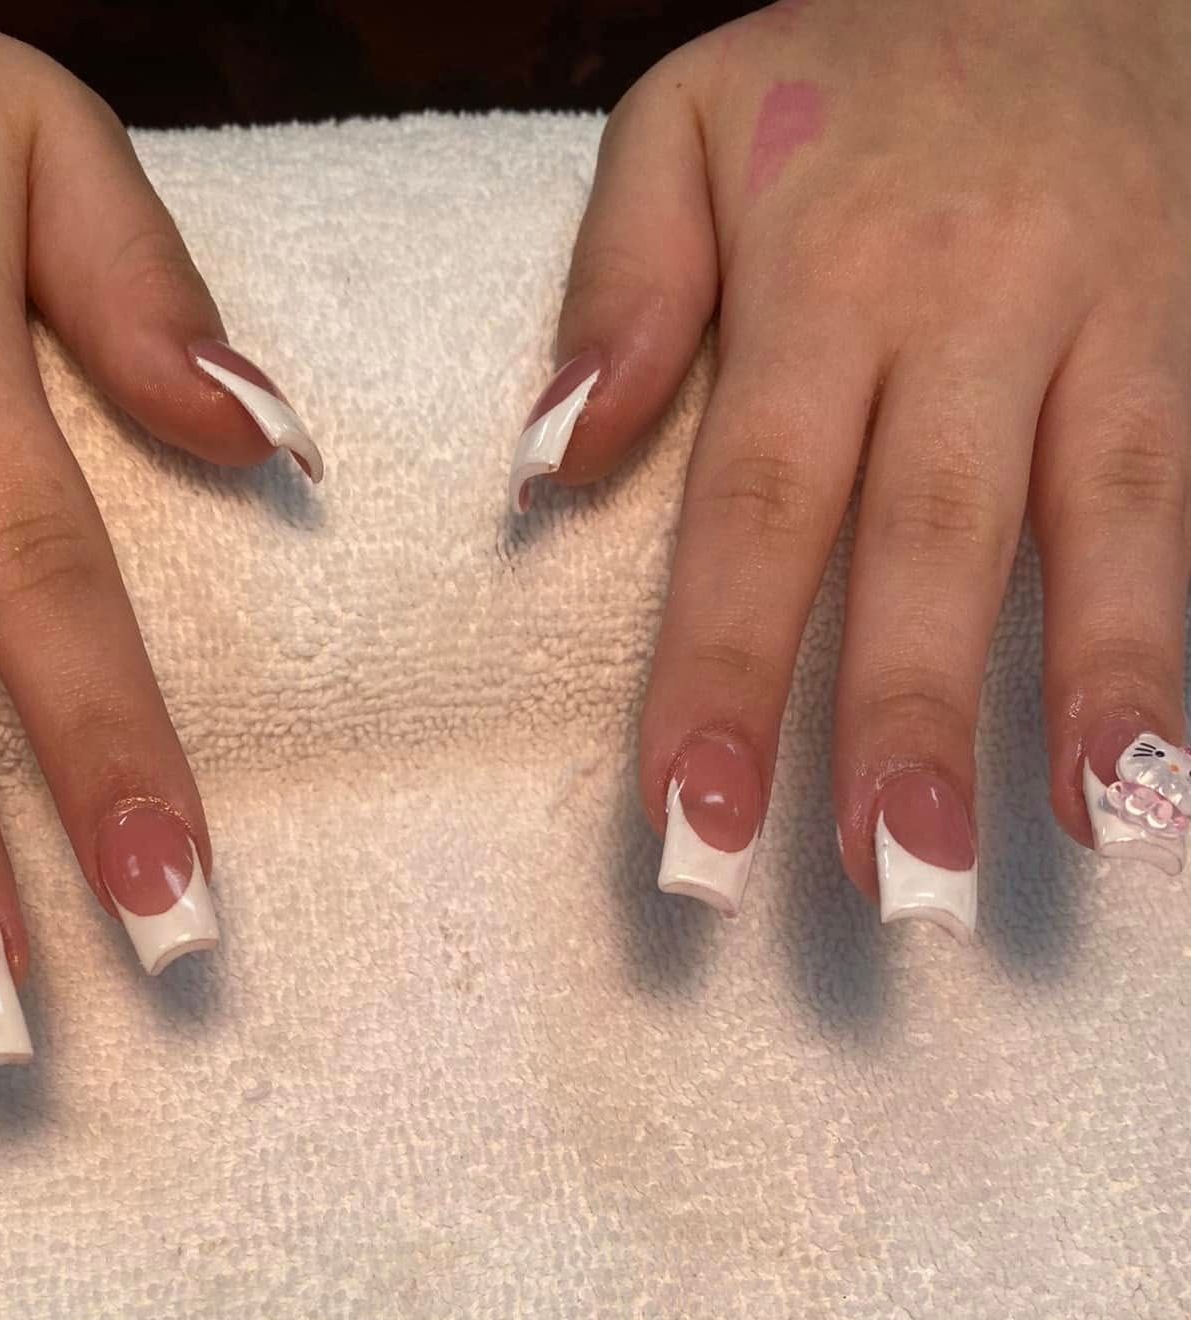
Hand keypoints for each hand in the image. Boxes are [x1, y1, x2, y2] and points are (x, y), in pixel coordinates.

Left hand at [511, 0, 1190, 936]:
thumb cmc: (850, 79)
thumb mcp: (687, 121)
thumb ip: (620, 288)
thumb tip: (549, 465)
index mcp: (827, 272)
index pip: (763, 500)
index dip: (729, 667)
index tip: (697, 816)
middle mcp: (975, 306)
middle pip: (936, 533)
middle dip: (910, 713)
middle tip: (894, 883)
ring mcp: (1105, 323)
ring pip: (1112, 515)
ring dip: (1102, 680)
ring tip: (1100, 830)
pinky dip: (1178, 630)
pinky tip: (1168, 764)